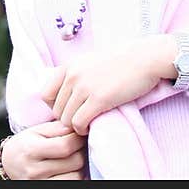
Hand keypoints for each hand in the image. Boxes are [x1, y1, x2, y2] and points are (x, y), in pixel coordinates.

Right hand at [0, 120, 86, 180]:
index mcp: (32, 150)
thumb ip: (57, 127)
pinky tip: (71, 168)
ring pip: (76, 176)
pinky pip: (72, 185)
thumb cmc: (26, 144)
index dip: (77, 138)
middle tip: (79, 144)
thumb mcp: (36, 131)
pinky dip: (75, 176)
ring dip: (80, 165)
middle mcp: (36, 171)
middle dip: (81, 150)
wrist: (10, 164)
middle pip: (74, 162)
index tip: (79, 132)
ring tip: (74, 156)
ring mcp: (41, 184)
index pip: (64, 146)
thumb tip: (76, 127)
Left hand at [39, 35, 176, 134]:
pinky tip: (92, 126)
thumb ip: (75, 74)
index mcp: (69, 66)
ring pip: (66, 119)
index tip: (69, 110)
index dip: (55, 107)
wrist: (143, 59)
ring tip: (87, 123)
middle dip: (67, 119)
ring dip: (75, 126)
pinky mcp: (98, 99)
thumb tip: (65, 94)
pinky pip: (79, 123)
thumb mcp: (90, 61)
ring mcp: (84, 86)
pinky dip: (83, 129)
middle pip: (56, 110)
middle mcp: (73, 75)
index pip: (45, 94)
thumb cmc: (119, 62)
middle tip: (81, 120)